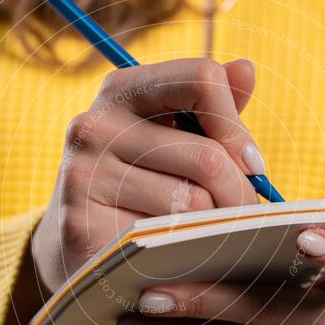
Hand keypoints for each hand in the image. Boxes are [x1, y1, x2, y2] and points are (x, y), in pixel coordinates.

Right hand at [31, 58, 263, 293]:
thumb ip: (208, 105)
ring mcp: (83, 176)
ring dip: (216, 226)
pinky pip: (165, 240)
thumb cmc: (138, 181)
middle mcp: (95, 125)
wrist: (73, 242)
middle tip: (246, 214)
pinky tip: (177, 255)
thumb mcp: (169, 135)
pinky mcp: (81, 226)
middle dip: (239, 192)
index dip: (237, 126)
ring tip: (212, 234)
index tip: (250, 163)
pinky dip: (184, 252)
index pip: (202, 79)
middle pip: (207, 156)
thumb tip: (246, 69)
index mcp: (122, 90)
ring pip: (191, 203)